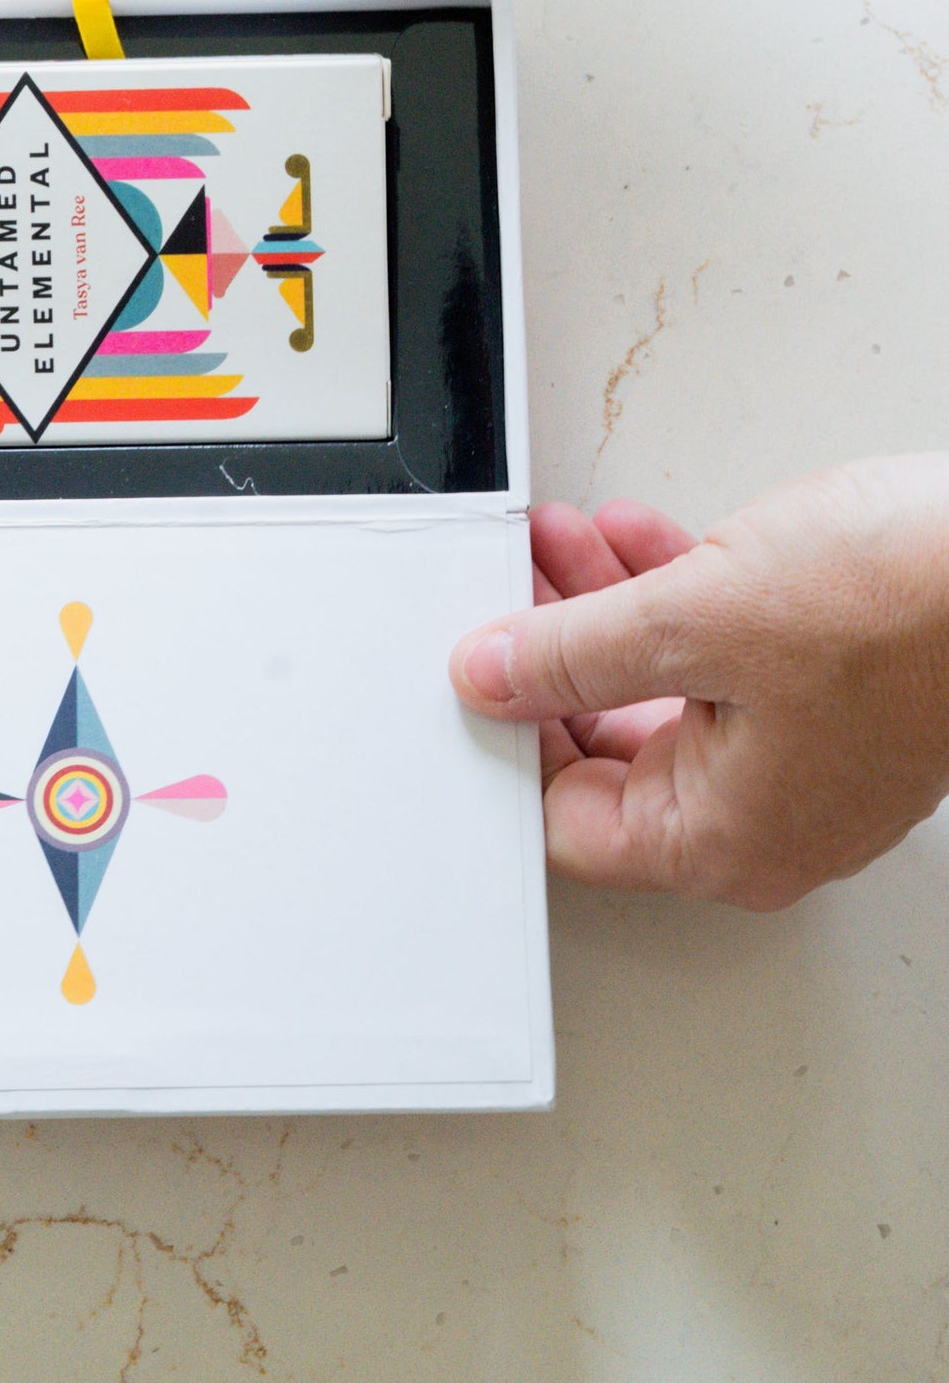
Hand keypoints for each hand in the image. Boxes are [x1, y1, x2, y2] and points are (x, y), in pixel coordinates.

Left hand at [448, 458, 948, 908]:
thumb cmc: (904, 608)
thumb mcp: (694, 619)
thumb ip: (574, 650)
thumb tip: (491, 672)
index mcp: (724, 842)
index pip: (569, 819)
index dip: (511, 733)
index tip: (478, 666)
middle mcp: (764, 821)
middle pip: (608, 746)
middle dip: (553, 650)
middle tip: (512, 583)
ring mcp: (802, 760)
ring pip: (659, 690)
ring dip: (603, 608)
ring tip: (563, 541)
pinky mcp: (829, 696)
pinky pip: (719, 660)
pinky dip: (670, 599)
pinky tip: (635, 540)